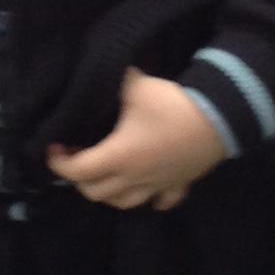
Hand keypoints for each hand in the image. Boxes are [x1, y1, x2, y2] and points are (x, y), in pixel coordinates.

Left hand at [46, 68, 229, 212]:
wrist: (221, 119)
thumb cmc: (173, 106)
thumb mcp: (137, 85)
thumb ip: (114, 82)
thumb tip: (99, 71)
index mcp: (119, 156)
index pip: (78, 170)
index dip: (59, 163)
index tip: (53, 148)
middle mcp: (134, 178)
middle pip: (95, 193)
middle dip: (79, 179)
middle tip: (77, 158)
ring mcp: (158, 185)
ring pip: (124, 203)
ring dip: (108, 193)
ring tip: (104, 174)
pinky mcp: (179, 185)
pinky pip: (160, 201)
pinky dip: (150, 198)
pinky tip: (147, 189)